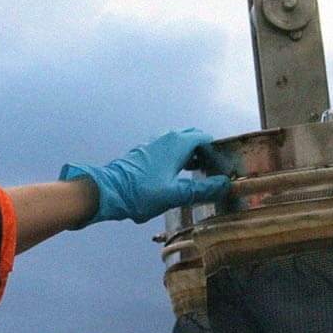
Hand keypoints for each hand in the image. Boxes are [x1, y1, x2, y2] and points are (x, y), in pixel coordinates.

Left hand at [59, 127, 231, 226]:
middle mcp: (167, 138)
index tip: (221, 170)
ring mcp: (154, 144)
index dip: (216, 154)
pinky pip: (168, 150)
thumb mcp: (176, 194)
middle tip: (212, 171)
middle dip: (205, 152)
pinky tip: (177, 177)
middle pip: (193, 138)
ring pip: (180, 144)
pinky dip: (178, 158)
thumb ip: (202, 190)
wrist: (108, 191)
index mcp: (177, 143)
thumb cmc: (142, 193)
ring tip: (198, 175)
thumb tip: (224, 185)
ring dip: (191, 156)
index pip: (205, 139)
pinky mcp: (145, 153)